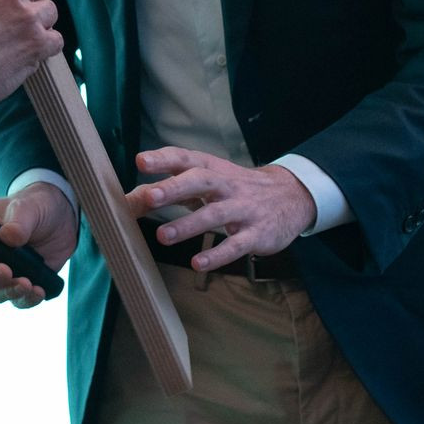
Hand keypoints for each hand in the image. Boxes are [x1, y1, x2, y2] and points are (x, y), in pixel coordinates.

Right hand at [0, 182, 76, 307]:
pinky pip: (17, 301)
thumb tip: (9, 236)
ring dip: (7, 291)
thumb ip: (19, 219)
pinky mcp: (19, 286)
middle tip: (5, 271)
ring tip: (27, 283)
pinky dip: (27, 299)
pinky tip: (39, 291)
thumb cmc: (33, 207)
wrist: (58, 219)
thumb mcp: (28, 206)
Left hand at [123, 148, 317, 270]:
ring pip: (215, 215)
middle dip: (174, 188)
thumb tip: (132, 197)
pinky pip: (236, 245)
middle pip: (201, 182)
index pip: (187, 159)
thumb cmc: (236, 188)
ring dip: (188, 226)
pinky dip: (217, 255)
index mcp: (213, 169)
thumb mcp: (211, 180)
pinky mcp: (257, 234)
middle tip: (149, 197)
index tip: (141, 161)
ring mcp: (244, 209)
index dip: (164, 159)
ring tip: (162, 237)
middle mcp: (228, 185)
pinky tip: (198, 264)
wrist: (292, 197)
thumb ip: (173, 187)